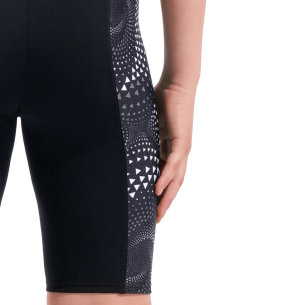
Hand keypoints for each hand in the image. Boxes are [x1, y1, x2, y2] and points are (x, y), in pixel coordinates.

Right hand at [154, 80, 195, 225]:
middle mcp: (179, 152)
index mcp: (171, 149)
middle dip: (166, 203)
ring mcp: (182, 148)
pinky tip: (159, 189)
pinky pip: (173, 163)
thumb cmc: (162, 99)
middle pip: (175, 184)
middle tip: (156, 220)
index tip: (152, 208)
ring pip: (176, 178)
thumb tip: (122, 141)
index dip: (162, 193)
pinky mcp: (181, 140)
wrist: (177, 84)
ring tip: (159, 212)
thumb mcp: (148, 123)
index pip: (168, 176)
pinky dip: (167, 177)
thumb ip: (141, 135)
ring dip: (168, 197)